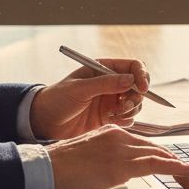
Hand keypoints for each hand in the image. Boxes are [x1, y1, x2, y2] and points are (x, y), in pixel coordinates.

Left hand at [29, 58, 149, 138]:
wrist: (46, 120)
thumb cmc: (58, 98)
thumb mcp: (80, 88)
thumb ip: (105, 84)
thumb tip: (131, 80)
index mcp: (103, 69)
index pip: (132, 66)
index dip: (142, 75)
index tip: (142, 88)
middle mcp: (110, 83)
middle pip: (138, 86)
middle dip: (136, 97)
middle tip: (123, 106)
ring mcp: (111, 100)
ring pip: (135, 103)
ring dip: (131, 110)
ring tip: (114, 115)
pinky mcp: (109, 117)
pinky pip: (128, 118)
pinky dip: (125, 121)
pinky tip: (111, 121)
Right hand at [48, 125, 188, 188]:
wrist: (46, 169)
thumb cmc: (61, 169)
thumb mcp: (89, 160)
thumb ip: (108, 162)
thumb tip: (121, 176)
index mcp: (111, 133)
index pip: (146, 145)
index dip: (166, 158)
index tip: (177, 169)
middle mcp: (119, 136)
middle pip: (158, 150)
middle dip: (178, 164)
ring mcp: (121, 148)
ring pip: (161, 156)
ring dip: (182, 170)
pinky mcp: (121, 163)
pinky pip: (157, 164)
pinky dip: (176, 169)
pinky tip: (188, 174)